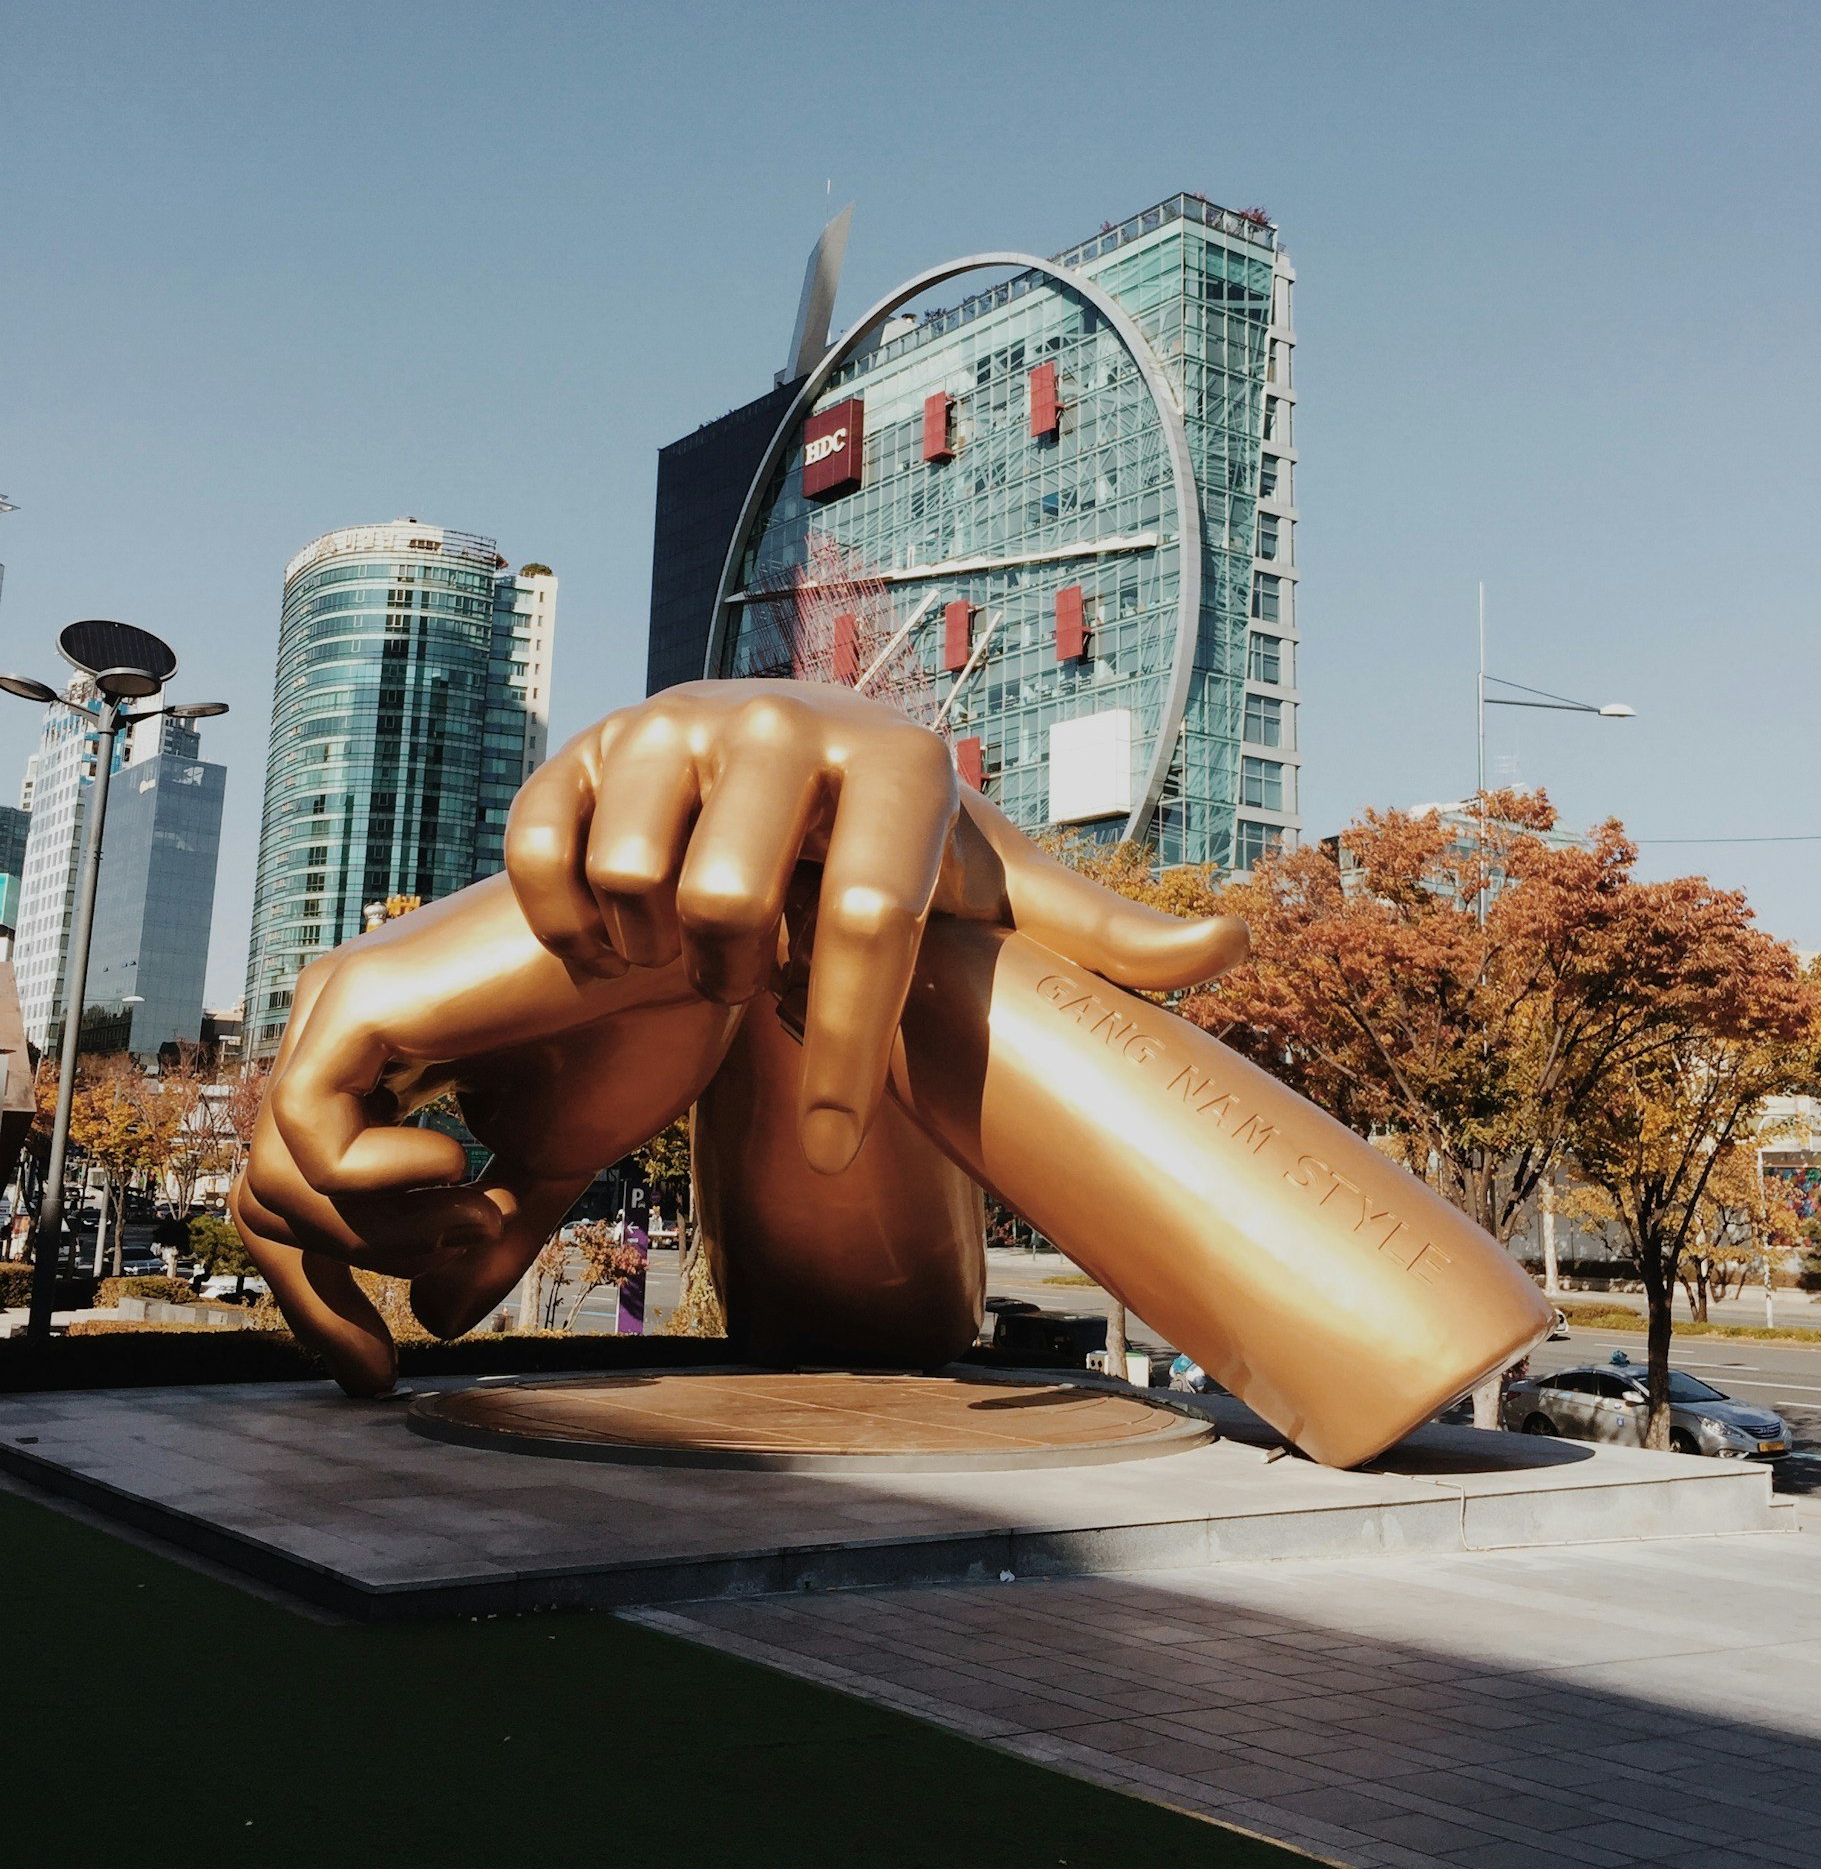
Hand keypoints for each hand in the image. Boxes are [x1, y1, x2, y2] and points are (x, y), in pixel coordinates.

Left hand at [234, 874, 739, 1392]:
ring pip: (274, 1177)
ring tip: (479, 1216)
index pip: (299, 1192)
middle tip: (386, 1365)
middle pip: (264, 1196)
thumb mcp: (554, 1158)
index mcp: (381, 1057)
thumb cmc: (639, 1026)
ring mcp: (339, 1007)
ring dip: (380, 1238)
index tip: (380, 1374)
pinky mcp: (355, 999)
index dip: (323, 1295)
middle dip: (320, 1297)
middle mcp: (340, 1026)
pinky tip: (460, 1168)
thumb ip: (491, 1232)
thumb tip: (434, 1320)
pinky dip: (376, 1184)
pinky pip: (304, 1134)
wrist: (693, 949)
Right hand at [506, 682, 1245, 1174]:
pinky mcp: (582, 739)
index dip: (857, 1050)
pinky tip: (622, 931)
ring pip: (635, 880)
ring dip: (663, 952)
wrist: (780, 779)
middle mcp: (786, 718)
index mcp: (902, 758)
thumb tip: (1228, 944)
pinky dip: (573, 922)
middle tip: (764, 986)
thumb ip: (1098, 931)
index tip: (845, 1151)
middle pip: (732, 905)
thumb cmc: (899, 851)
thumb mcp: (993, 890)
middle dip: (747, 988)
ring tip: (702, 948)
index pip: (874, 920)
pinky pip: (544, 855)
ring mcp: (675, 719)